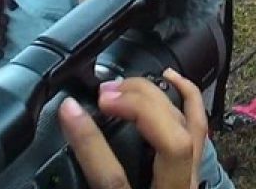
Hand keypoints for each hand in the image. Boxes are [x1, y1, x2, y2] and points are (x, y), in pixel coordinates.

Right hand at [59, 68, 206, 188]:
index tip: (69, 111)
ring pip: (191, 129)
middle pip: (169, 141)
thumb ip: (85, 180)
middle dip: (138, 106)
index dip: (90, 141)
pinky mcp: (194, 172)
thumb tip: (56, 150)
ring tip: (129, 84)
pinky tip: (172, 78)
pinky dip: (188, 98)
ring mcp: (190, 180)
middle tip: (103, 94)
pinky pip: (200, 128)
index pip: (113, 177)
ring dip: (161, 98)